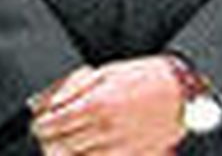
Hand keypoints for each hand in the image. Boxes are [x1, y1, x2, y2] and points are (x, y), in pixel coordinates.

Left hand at [30, 56, 184, 154]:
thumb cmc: (144, 77)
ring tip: (61, 146)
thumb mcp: (104, 73)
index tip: (38, 124)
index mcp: (95, 104)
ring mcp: (119, 145)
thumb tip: (50, 103)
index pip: (54, 123)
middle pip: (62, 144)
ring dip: (66, 153)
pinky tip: (85, 152)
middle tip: (46, 136)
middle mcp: (105, 128)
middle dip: (49, 141)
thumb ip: (73, 89)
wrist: (183, 92)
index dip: (41, 125)